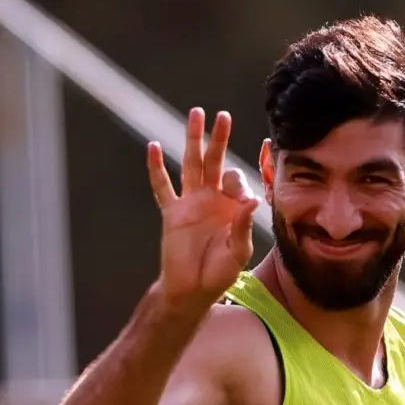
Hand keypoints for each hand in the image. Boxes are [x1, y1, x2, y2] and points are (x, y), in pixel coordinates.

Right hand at [147, 108, 259, 309]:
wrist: (192, 289)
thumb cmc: (220, 273)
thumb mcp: (238, 252)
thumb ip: (243, 226)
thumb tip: (249, 200)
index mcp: (233, 207)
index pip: (237, 180)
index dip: (238, 183)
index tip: (239, 199)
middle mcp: (213, 200)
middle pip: (215, 162)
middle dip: (218, 139)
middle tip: (222, 115)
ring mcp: (191, 203)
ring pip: (191, 165)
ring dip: (192, 141)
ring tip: (195, 115)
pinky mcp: (172, 212)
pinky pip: (163, 187)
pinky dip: (157, 168)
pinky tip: (155, 147)